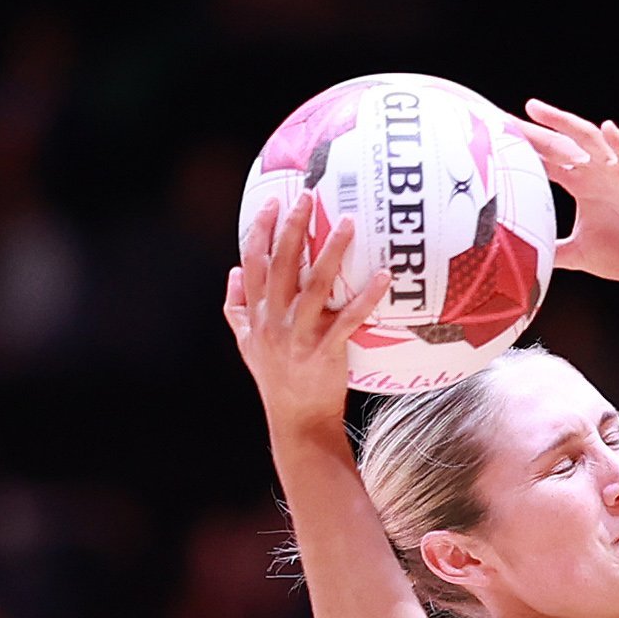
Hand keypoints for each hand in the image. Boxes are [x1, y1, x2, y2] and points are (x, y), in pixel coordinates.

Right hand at [223, 194, 388, 442]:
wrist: (296, 421)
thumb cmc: (275, 380)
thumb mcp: (246, 344)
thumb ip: (236, 306)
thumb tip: (235, 270)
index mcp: (256, 315)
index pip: (253, 263)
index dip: (260, 230)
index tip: (272, 203)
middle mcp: (274, 320)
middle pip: (281, 264)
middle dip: (293, 227)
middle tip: (309, 197)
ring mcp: (299, 335)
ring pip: (315, 284)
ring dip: (332, 250)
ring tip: (348, 222)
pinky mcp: (326, 351)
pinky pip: (349, 317)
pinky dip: (366, 296)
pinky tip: (383, 276)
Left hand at [510, 101, 618, 288]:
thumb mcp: (579, 253)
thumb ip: (552, 250)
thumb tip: (520, 261)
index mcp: (581, 183)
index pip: (546, 160)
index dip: (522, 149)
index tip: (492, 139)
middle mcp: (597, 171)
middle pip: (559, 144)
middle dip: (532, 131)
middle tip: (500, 118)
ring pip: (588, 140)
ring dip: (564, 124)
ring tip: (538, 111)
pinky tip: (606, 129)